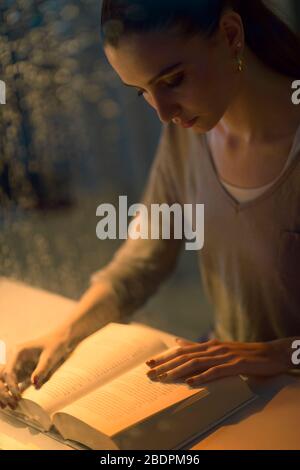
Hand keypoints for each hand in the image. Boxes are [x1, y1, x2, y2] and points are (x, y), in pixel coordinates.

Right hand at [0, 329, 73, 409]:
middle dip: (8, 390)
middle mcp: (16, 358)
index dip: (11, 385)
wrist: (60, 340)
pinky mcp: (23, 368)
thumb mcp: (49, 358)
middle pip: (5, 376)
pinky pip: (17, 380)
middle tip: (15, 403)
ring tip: (15, 403)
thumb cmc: (55, 346)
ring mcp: (19, 363)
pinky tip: (19, 398)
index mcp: (19, 352)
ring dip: (11, 390)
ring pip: (9, 379)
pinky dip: (17, 388)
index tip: (17, 396)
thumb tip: (33, 384)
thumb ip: (41, 370)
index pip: (9, 371)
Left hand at [145, 337, 293, 386]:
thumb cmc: (243, 353)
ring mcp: (224, 356)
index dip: (165, 357)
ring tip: (165, 378)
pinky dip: (202, 377)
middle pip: (185, 357)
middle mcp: (213, 348)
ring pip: (197, 363)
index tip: (149, 364)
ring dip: (179, 371)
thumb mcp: (218, 349)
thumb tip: (177, 343)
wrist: (269, 353)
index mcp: (209, 345)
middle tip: (150, 374)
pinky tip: (191, 382)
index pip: (181, 351)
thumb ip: (198, 347)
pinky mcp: (235, 364)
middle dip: (166, 365)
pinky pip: (216, 371)